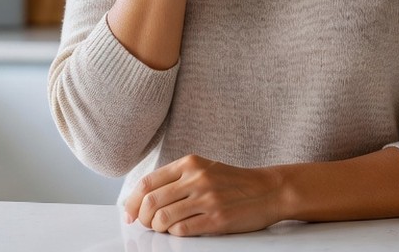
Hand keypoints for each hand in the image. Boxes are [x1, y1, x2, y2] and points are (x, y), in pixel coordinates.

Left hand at [123, 154, 283, 236]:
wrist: (269, 190)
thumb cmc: (234, 183)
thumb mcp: (204, 169)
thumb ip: (177, 179)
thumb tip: (145, 198)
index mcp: (190, 164)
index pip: (147, 182)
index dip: (133, 201)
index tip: (129, 213)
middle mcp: (196, 179)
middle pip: (151, 202)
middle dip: (142, 218)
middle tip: (146, 224)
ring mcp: (206, 199)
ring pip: (163, 219)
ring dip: (157, 228)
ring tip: (164, 229)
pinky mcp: (216, 219)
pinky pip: (182, 230)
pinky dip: (174, 234)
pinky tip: (180, 230)